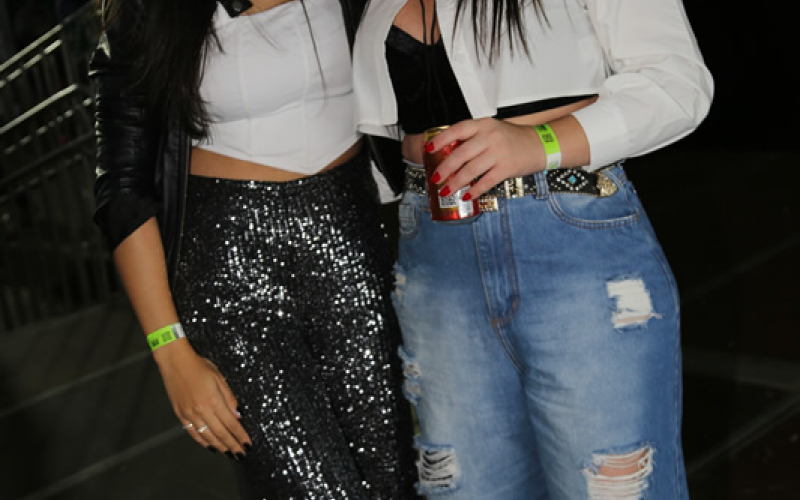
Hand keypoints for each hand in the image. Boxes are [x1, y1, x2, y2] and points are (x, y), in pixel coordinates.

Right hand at [154, 340, 251, 457]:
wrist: (175, 362)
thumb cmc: (199, 366)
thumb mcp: (219, 378)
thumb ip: (229, 398)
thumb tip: (238, 415)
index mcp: (213, 400)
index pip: (231, 423)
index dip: (240, 435)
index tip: (247, 444)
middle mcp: (201, 410)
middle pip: (220, 433)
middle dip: (232, 445)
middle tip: (241, 454)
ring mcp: (189, 414)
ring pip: (207, 436)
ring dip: (219, 446)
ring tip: (228, 453)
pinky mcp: (180, 414)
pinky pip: (192, 432)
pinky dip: (202, 441)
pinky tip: (210, 446)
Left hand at [425, 118, 544, 199]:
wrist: (539, 144)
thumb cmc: (511, 139)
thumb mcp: (491, 130)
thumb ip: (472, 138)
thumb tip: (447, 153)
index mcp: (483, 125)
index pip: (457, 130)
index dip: (440, 140)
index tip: (428, 149)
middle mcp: (489, 137)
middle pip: (460, 154)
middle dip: (444, 168)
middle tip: (434, 178)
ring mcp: (498, 152)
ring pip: (470, 170)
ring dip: (455, 183)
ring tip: (445, 190)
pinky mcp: (506, 168)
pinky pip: (486, 182)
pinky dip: (474, 190)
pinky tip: (466, 195)